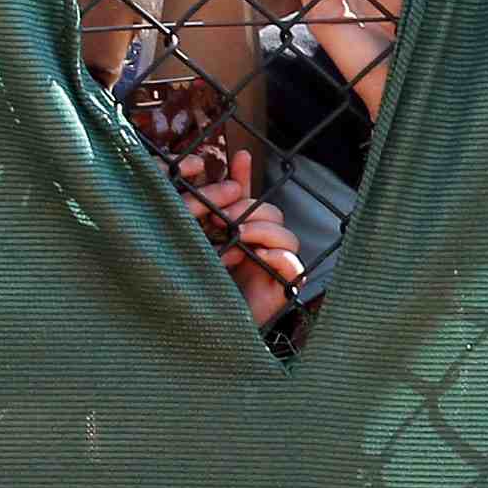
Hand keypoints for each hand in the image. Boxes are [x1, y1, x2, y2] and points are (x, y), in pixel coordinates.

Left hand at [173, 144, 303, 324]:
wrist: (198, 331)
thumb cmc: (196, 288)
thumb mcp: (195, 243)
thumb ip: (202, 211)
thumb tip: (201, 173)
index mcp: (239, 234)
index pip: (249, 196)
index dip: (245, 176)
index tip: (239, 156)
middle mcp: (260, 246)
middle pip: (270, 211)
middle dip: (246, 211)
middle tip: (220, 221)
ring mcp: (274, 266)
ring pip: (285, 233)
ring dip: (259, 232)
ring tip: (233, 243)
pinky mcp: (282, 288)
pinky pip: (293, 262)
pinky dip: (275, 257)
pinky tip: (253, 258)